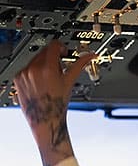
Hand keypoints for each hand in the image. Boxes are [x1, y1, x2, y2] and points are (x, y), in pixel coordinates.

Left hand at [14, 40, 95, 165]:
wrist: (44, 119)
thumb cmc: (58, 105)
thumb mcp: (69, 82)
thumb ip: (80, 65)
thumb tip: (91, 55)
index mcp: (47, 68)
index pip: (54, 46)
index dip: (61, 47)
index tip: (64, 52)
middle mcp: (33, 69)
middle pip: (44, 51)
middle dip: (53, 57)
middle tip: (59, 70)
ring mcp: (24, 74)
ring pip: (35, 59)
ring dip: (43, 64)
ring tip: (49, 79)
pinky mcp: (18, 78)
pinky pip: (27, 68)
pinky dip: (34, 72)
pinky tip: (40, 84)